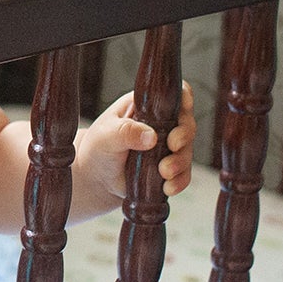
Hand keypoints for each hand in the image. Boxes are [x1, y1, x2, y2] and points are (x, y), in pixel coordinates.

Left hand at [76, 83, 195, 205]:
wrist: (95, 179)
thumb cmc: (98, 149)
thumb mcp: (106, 136)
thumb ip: (126, 132)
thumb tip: (151, 136)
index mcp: (147, 106)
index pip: (175, 94)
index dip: (184, 101)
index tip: (179, 117)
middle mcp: (162, 124)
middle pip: (187, 123)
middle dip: (184, 136)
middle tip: (172, 146)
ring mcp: (167, 148)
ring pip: (187, 151)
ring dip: (180, 162)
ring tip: (164, 172)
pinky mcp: (169, 169)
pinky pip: (183, 174)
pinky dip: (180, 181)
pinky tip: (168, 187)